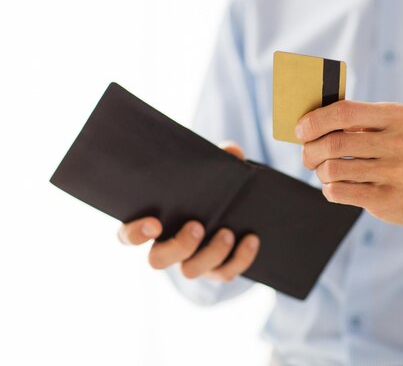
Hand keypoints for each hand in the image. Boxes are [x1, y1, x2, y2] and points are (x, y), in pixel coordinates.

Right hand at [116, 141, 259, 280]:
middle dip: (178, 246)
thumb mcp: (209, 174)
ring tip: (228, 233)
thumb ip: (217, 160)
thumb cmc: (207, 190)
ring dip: (211, 253)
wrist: (232, 213)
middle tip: (197, 226)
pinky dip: (240, 258)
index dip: (135, 233)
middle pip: (158, 261)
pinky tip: (251, 239)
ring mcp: (190, 263)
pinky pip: (225, 274)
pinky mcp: (216, 271)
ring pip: (191, 271)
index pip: (128, 235)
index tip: (154, 223)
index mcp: (152, 224)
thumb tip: (231, 151)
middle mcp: (167, 249)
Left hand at [296, 101, 402, 225]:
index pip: (344, 112)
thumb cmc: (401, 151)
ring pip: (333, 170)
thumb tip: (309, 122)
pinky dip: (329, 189)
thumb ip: (357, 119)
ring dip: (321, 172)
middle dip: (311, 150)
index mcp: (395, 116)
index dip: (315, 121)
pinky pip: (339, 192)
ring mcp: (394, 172)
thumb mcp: (390, 125)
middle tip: (308, 156)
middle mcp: (398, 143)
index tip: (301, 130)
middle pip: (334, 143)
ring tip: (326, 172)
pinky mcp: (386, 198)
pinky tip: (336, 187)